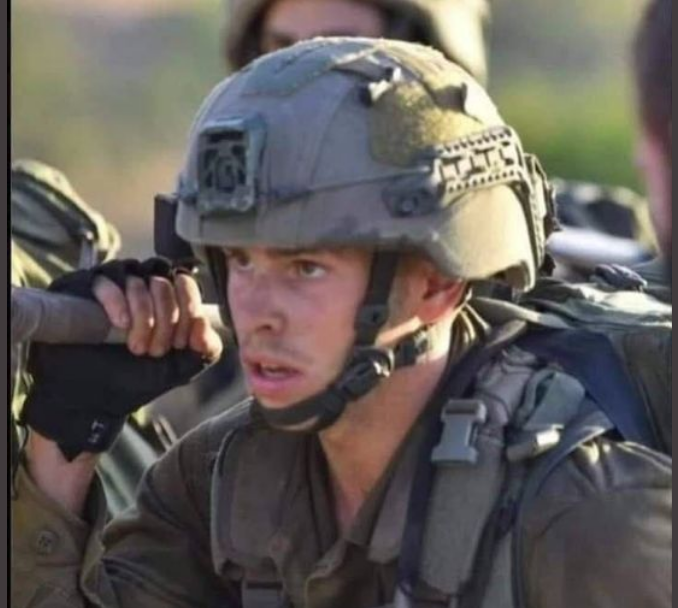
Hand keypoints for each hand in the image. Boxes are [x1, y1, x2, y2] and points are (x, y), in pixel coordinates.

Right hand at [22, 259, 222, 460]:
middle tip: (155, 351)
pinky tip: (120, 324)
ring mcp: (115, 285)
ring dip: (143, 318)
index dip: (188, 312)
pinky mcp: (86, 288)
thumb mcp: (182, 366)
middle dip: (165, 321)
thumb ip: (206, 347)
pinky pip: (107, 282)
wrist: (95, 396)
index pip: (186, 284)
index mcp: (171, 299)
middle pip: (164, 284)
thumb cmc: (139, 377)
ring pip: (139, 283)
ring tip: (136, 347)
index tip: (180, 344)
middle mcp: (144, 285)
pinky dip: (117, 303)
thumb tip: (203, 324)